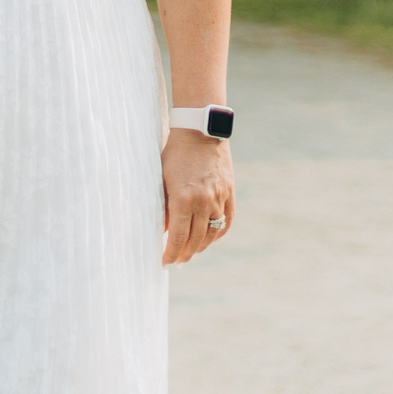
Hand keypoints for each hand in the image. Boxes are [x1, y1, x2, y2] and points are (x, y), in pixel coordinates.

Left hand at [161, 129, 233, 264]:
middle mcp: (203, 201)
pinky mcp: (230, 190)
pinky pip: (227, 219)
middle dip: (185, 254)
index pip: (177, 237)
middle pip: (195, 239)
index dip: (171, 253)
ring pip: (212, 232)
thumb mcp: (162, 179)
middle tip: (178, 262)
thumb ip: (163, 207)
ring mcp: (219, 196)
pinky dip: (220, 232)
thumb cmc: (174, 153)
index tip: (166, 263)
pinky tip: (211, 238)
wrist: (200, 130)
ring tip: (192, 251)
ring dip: (202, 245)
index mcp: (183, 199)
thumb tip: (165, 230)